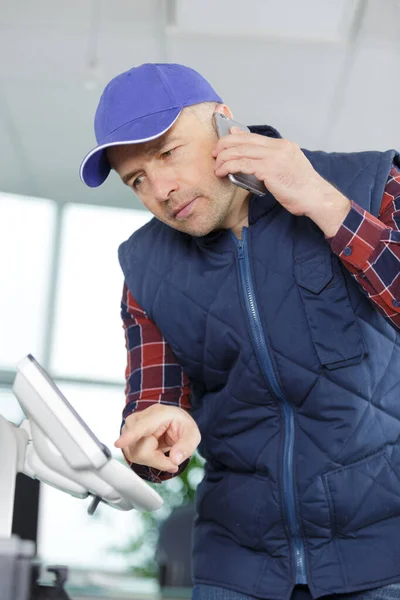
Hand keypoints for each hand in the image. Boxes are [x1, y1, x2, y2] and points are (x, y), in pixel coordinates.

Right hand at [114, 405, 200, 472]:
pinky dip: (147, 459)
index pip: (142, 426)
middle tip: (172, 457)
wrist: (171, 422)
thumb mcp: (192, 434)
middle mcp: (139, 419)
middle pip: (141, 450)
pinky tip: (154, 450)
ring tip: (162, 448)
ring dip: (153, 459)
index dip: (130, 436)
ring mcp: (129, 428)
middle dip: (158, 459)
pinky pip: (134, 456)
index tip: (119, 443)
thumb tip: (174, 459)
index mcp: (158, 414)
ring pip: (136, 455)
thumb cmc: (180, 425)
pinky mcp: (126, 438)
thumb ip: (187, 446)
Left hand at [212, 128, 349, 228]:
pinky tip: (223, 173)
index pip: (253, 136)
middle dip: (225, 145)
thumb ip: (270, 162)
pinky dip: (229, 167)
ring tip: (217, 166)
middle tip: (214, 154)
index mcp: (283, 145)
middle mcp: (278, 147)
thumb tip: (251, 159)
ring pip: (241, 151)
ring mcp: (274, 156)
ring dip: (224, 158)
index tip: (223, 143)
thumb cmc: (301, 189)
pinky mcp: (269, 169)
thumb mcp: (286, 169)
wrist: (316, 198)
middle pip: (244, 140)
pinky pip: (243, 164)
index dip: (234, 137)